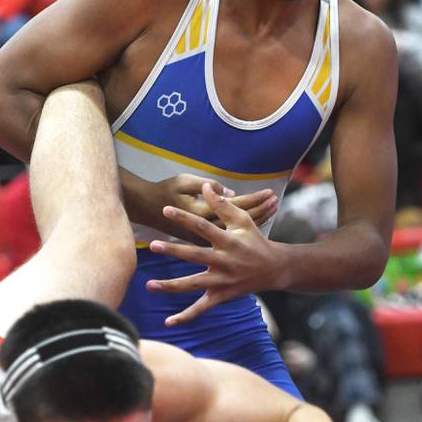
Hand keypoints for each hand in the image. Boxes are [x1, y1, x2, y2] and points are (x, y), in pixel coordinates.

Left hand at [146, 183, 282, 325]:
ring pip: (193, 284)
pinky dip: (186, 317)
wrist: (274, 269)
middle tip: (152, 244)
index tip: (165, 210)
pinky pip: (201, 308)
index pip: (203, 226)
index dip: (184, 218)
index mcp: (228, 241)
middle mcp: (224, 261)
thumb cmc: (255, 240)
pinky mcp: (221, 296)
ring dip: (171, 286)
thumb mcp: (243, 220)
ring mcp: (222, 281)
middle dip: (174, 250)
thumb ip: (222, 205)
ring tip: (149, 285)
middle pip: (195, 255)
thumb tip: (206, 186)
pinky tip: (168, 323)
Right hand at [155, 174, 277, 229]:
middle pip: (240, 219)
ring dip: (255, 217)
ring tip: (272, 209)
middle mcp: (207, 226)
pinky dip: (242, 226)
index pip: (236, 205)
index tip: (270, 192)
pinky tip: (253, 221)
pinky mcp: (201, 240)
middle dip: (260, 209)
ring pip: (236, 228)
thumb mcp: (183, 182)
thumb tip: (230, 193)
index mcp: (204, 211)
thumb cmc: (164, 191)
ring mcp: (204, 236)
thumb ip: (206, 187)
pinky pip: (228, 233)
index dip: (254, 198)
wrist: (146, 209)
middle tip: (276, 201)